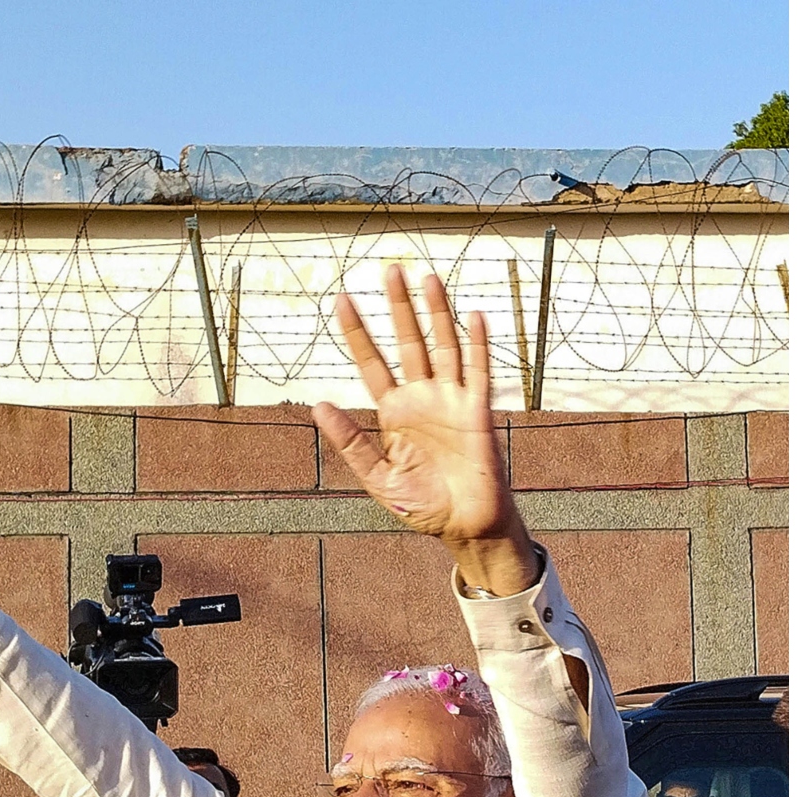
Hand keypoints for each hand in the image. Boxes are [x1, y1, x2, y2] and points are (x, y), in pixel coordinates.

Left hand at [313, 264, 536, 592]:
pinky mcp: (477, 412)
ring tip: (427, 278)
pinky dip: (476, 345)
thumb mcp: (378, 477)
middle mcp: (422, 398)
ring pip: (443, 347)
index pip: (372, 363)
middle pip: (409, 342)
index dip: (358, 332)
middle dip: (399, 308)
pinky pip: (477, 373)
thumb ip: (351, 442)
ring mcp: (451, 401)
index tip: (340, 300)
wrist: (464, 525)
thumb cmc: (422, 504)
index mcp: (394, 412)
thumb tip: (319, 405)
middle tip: (390, 270)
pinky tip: (471, 316)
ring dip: (437, 313)